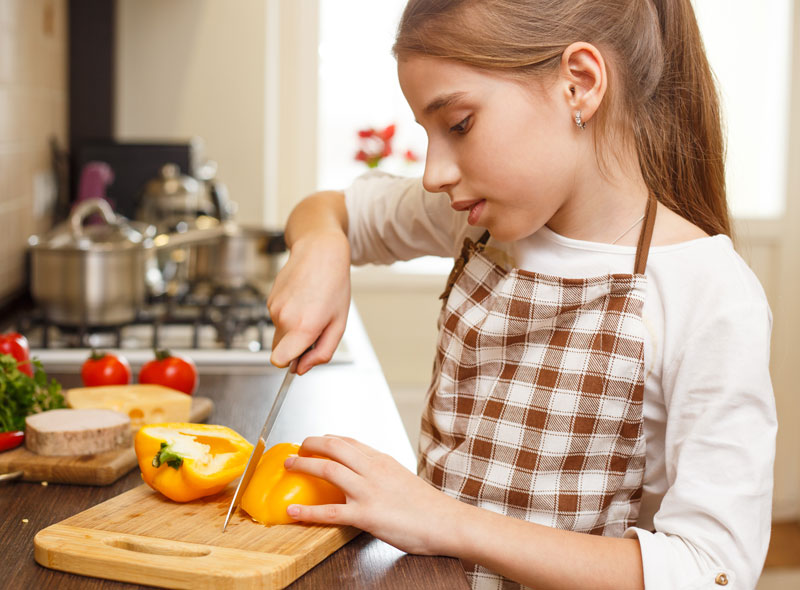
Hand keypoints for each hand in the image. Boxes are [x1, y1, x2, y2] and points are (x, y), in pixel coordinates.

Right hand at [268, 231, 350, 373]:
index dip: (290, 363)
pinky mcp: (269, 299)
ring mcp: (274, 308)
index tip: (300, 359)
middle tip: (315, 327)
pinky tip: (302, 298)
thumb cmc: (334, 285)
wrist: (320, 251)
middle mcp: (284, 318)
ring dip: (293, 327)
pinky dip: (288, 314)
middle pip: (280, 350)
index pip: (279, 361)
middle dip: (295, 346)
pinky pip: (278, 318)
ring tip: (311, 306)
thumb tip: (302, 369)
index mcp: (303, 327)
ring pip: (280, 333)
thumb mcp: (339, 324)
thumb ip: (322, 352)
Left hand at [284, 435, 464, 555]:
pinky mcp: (366, 515)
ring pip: (328, 470)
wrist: (446, 522)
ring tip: (289, 465)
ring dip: (304, 466)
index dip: (328, 439)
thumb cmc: (428, 505)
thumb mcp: (403, 477)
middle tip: (296, 448)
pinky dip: (308, 511)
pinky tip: (293, 510)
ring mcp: (368, 491)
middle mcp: (373, 470)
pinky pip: (330, 512)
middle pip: (334, 447)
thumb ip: (383, 472)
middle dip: (310, 444)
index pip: (349, 441)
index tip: (316, 440)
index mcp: (382, 460)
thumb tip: (368, 473)